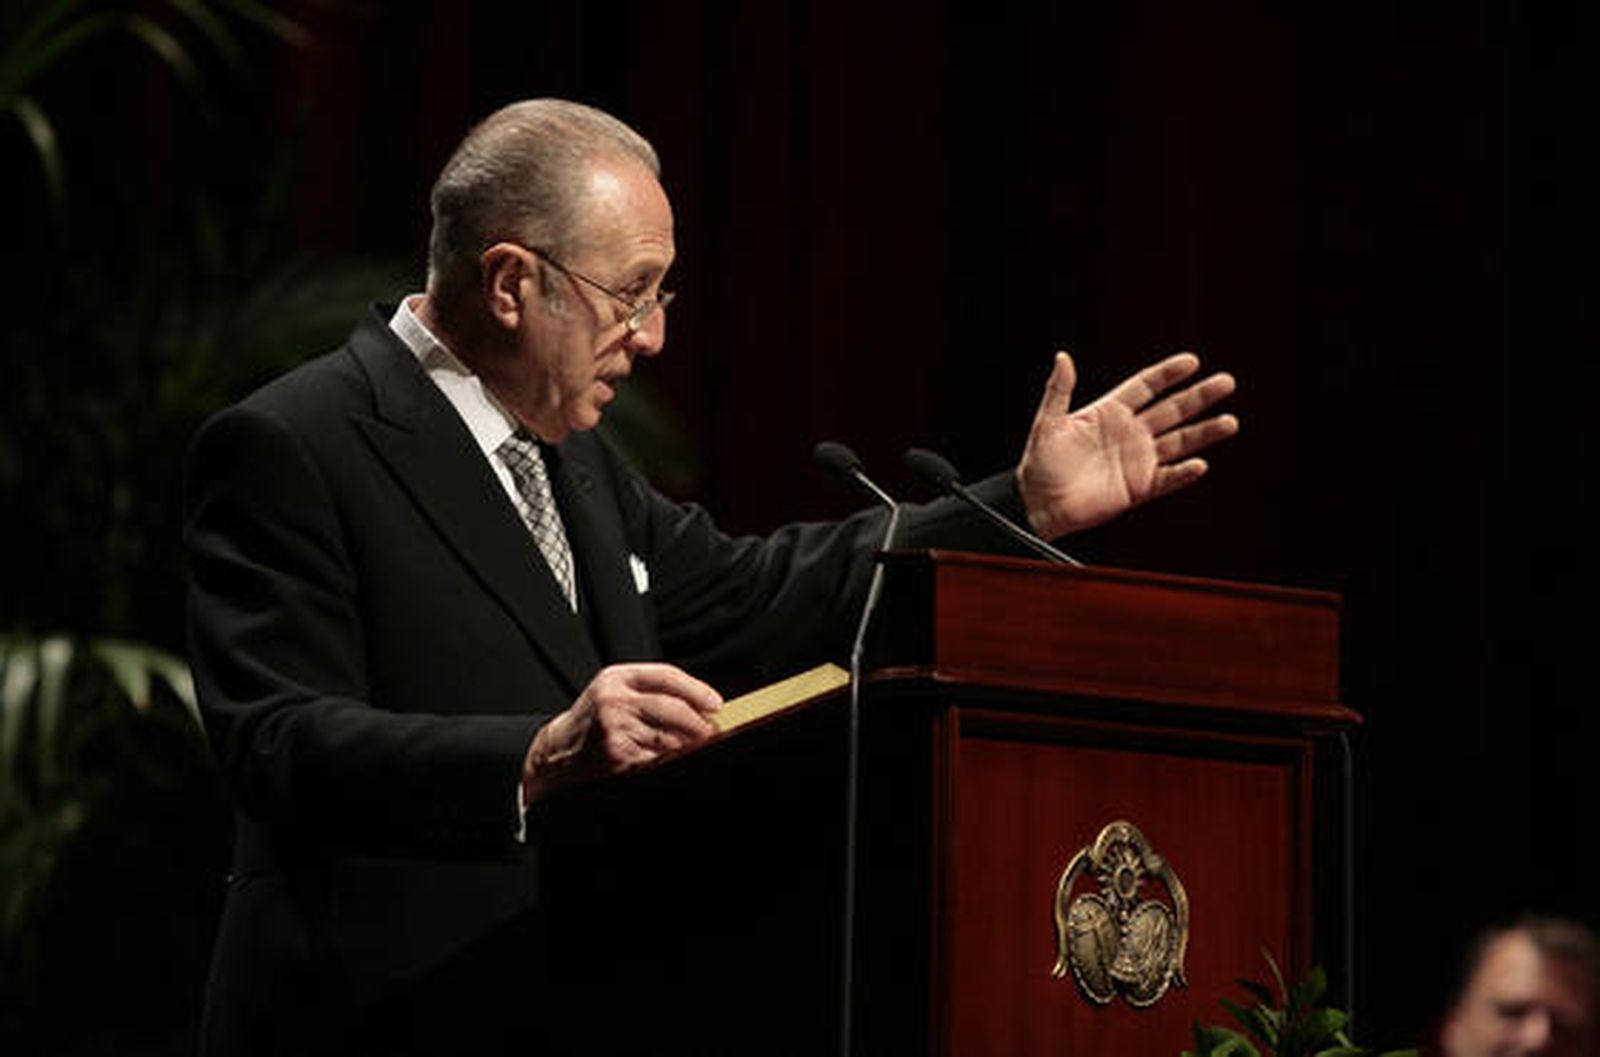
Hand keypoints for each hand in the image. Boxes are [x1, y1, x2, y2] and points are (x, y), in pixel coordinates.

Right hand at [522, 663, 722, 800]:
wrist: (558, 751)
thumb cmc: (595, 718)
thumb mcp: (614, 690)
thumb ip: (650, 689)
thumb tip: (700, 704)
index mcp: (617, 678)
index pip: (666, 677)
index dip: (696, 690)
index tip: (715, 703)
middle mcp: (614, 701)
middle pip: (672, 708)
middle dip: (698, 722)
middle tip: (712, 730)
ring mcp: (615, 730)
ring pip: (668, 737)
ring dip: (688, 745)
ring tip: (694, 746)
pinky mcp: (617, 757)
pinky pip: (657, 759)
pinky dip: (670, 761)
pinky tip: (673, 760)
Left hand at [1017, 351, 1237, 540]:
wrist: (1038, 504)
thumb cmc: (1040, 463)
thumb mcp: (1047, 423)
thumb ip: (1058, 391)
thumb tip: (1062, 356)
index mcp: (1109, 412)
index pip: (1145, 386)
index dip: (1167, 374)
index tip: (1191, 362)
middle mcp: (1129, 433)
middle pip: (1171, 410)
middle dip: (1199, 397)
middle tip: (1226, 382)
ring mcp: (1137, 460)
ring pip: (1178, 442)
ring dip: (1204, 433)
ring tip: (1230, 422)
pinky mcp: (1139, 487)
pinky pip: (1167, 478)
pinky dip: (1183, 473)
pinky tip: (1199, 464)